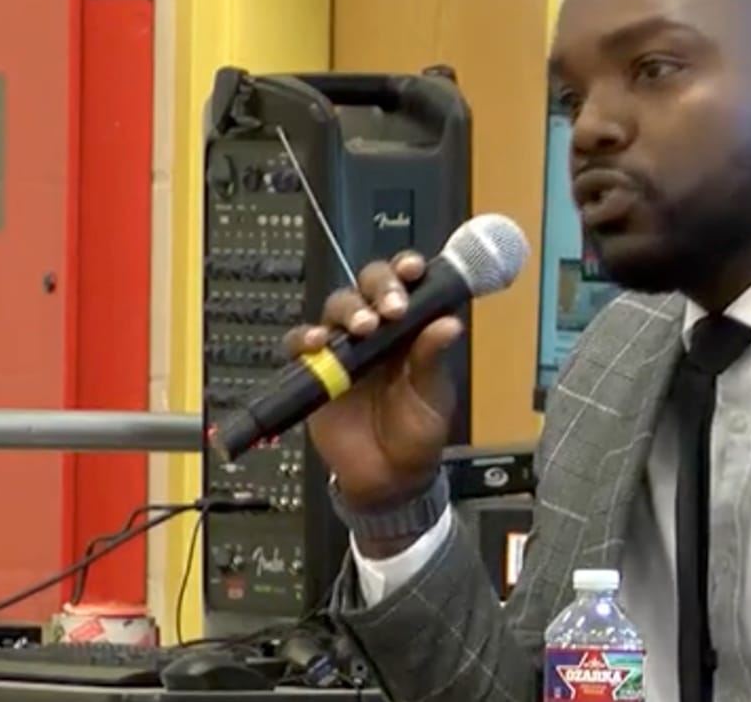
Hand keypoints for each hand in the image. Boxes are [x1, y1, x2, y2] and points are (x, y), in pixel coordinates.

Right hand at [287, 251, 463, 511]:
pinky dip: (306, 338)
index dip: (406, 270)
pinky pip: (302, 344)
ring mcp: (344, 348)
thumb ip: (432, 360)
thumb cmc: (417, 434)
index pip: (406, 286)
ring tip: (365, 327)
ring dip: (350, 309)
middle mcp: (377, 331)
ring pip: (337, 307)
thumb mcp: (433, 397)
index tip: (413, 269)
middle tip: (392, 307)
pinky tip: (318, 343)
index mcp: (410, 329)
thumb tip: (448, 323)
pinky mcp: (316, 370)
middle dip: (379, 287)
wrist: (388, 479)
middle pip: (368, 286)